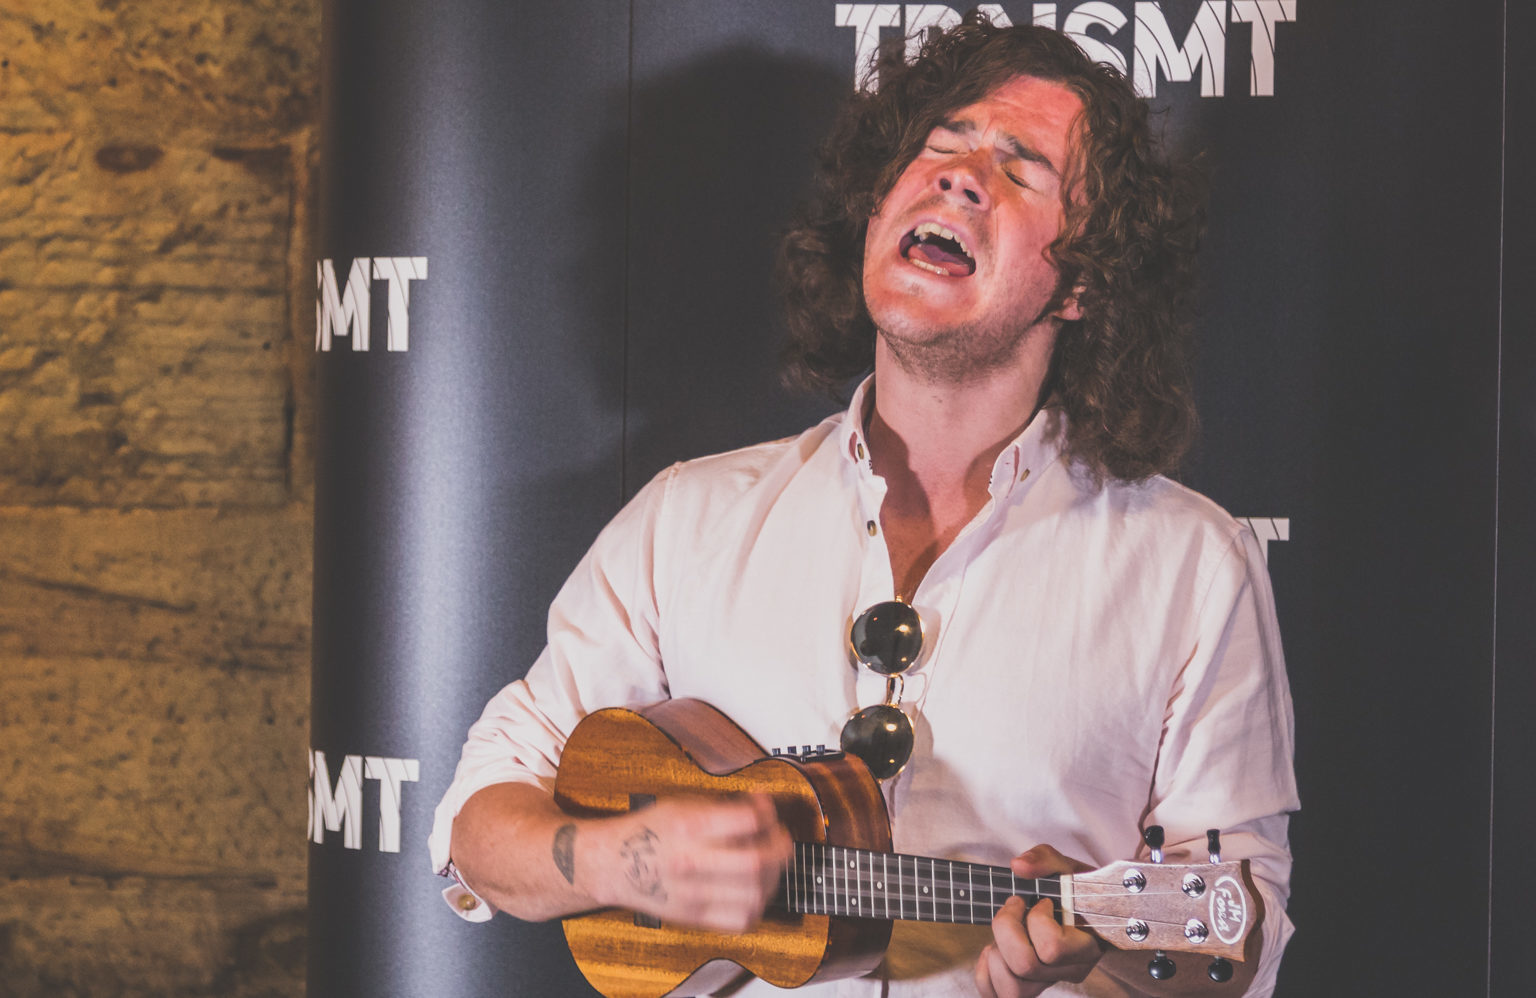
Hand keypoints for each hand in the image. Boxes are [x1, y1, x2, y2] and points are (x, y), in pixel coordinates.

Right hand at [588, 794, 791, 932]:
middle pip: (756, 862)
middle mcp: (690, 862)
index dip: (767, 812)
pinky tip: (754, 889)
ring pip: (754, 894)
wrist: (615, 864)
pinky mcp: (694, 918)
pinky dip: (758, 904)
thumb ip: (725, 806)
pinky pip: (741, 920)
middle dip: (779, 847)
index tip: (765, 809)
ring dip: (773, 877)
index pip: (747, 821)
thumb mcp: (684, 803)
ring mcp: (693, 895)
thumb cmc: (651, 829)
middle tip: (779, 837)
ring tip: (768, 864)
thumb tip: (764, 807)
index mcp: (688, 826)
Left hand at [974, 844, 1101, 997]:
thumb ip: (1044, 860)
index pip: (1052, 948)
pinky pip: (997, 996)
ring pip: (1012, 990)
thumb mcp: (1064, 866)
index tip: (1040, 900)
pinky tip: (993, 951)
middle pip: (1025, 966)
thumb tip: (1018, 866)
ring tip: (1005, 933)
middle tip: (1014, 906)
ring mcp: (1047, 982)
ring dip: (996, 953)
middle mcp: (1068, 970)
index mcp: (1085, 945)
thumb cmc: (1072, 890)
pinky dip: (985, 975)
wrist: (1080, 909)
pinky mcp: (1027, 987)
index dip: (1037, 920)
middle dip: (1006, 928)